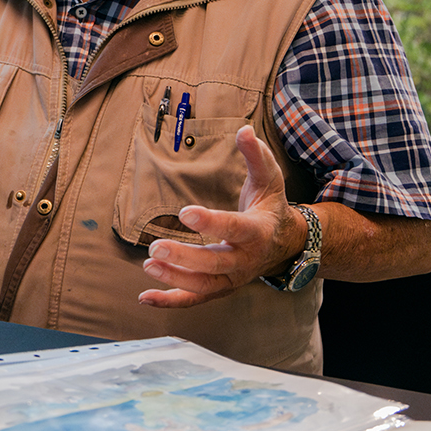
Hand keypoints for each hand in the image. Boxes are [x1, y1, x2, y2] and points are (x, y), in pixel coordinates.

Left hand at [137, 125, 302, 308]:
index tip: (185, 212)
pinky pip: (196, 299)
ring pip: (204, 285)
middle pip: (216, 263)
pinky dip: (171, 301)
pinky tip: (145, 296)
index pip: (234, 228)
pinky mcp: (220, 287)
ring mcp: (233, 278)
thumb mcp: (270, 179)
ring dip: (175, 279)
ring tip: (148, 265)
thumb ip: (256, 155)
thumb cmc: (271, 207)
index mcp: (258, 231)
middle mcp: (246, 259)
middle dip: (186, 258)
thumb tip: (244, 129)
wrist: (286, 245)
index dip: (211, 221)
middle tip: (156, 247)